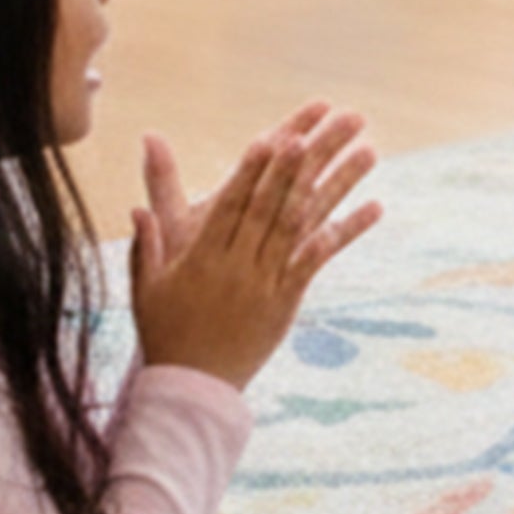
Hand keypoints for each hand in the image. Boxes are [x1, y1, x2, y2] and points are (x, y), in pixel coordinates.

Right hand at [129, 105, 380, 392]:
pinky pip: (321, 259)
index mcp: (201, 256)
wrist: (192, 385)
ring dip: (338, 184)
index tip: (273, 138)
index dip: (253, 171)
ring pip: (304, 224)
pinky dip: (347, 231)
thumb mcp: (147, 286)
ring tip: (367, 151)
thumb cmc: (166, 330)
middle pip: (273, 206)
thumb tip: (138, 207)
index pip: (231, 205)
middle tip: (325, 129)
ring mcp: (266, 281)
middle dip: (300, 163)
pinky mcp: (289, 299)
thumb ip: (148, 242)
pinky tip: (375, 207)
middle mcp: (238, 265)